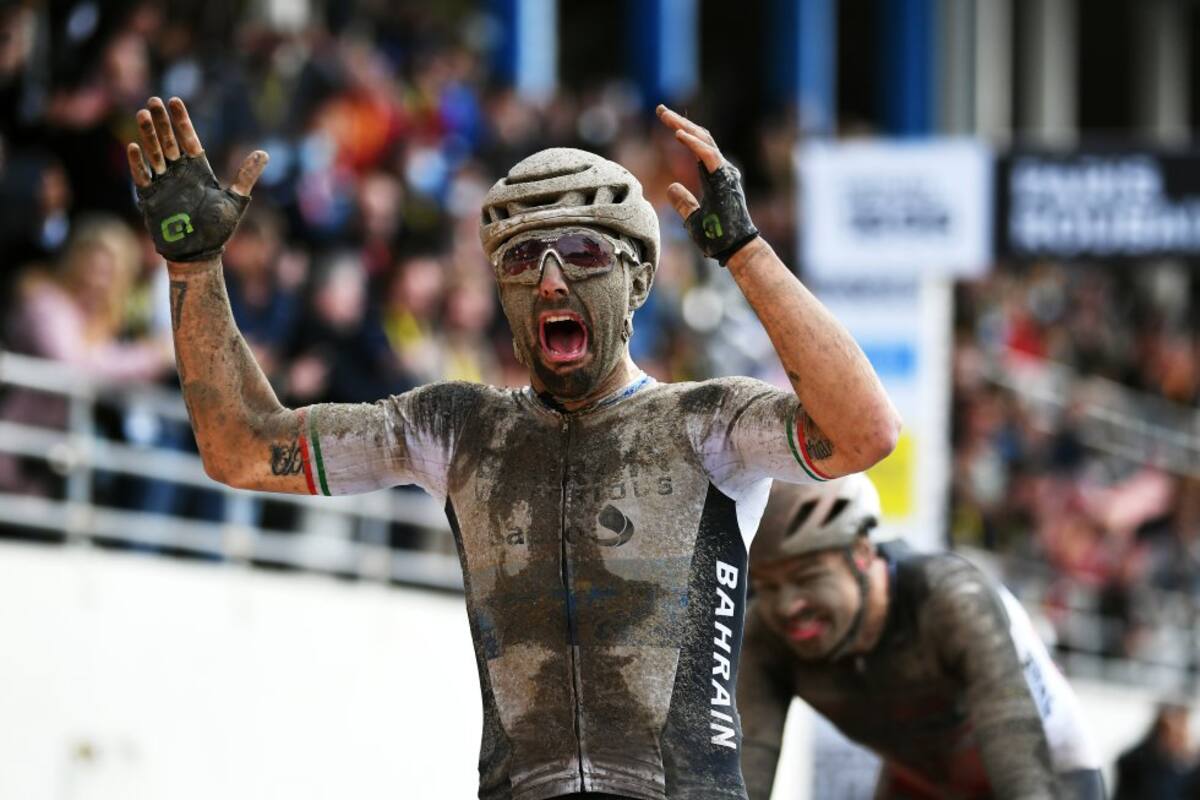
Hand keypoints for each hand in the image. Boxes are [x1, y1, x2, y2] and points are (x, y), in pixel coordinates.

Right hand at [128, 96, 267, 262]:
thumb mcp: (236, 200)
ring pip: (154, 154)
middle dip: (162, 122)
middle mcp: (179, 173)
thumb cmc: (218, 229)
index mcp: (199, 171)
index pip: (189, 140)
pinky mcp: (150, 198)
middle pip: (169, 142)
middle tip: (155, 100)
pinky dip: (139, 163)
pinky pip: (143, 177)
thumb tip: (264, 153)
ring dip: (148, 135)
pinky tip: (135, 147)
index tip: (175, 101)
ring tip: (143, 114)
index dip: (182, 121)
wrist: (200, 253)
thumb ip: (246, 176)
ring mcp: (164, 184)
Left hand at [656, 104, 758, 265]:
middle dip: (680, 122)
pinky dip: (694, 144)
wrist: (735, 250)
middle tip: (660, 110)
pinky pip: (709, 155)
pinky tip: (678, 134)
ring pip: (705, 140)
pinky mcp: (726, 179)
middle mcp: (722, 170)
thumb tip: (671, 187)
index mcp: (714, 177)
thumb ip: (683, 202)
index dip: (682, 131)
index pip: (697, 147)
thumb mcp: (692, 218)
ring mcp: (726, 173)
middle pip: (700, 137)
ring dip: (684, 126)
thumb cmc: (718, 238)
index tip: (664, 121)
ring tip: (665, 116)